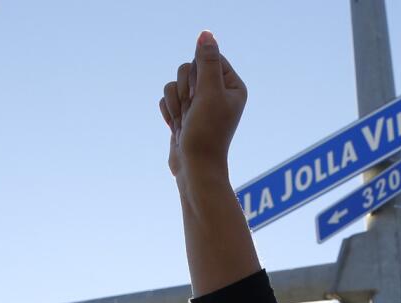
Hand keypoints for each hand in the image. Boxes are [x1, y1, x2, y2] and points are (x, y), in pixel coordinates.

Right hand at [158, 31, 246, 182]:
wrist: (194, 169)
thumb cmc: (207, 133)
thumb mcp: (209, 93)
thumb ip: (207, 62)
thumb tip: (205, 34)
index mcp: (233, 86)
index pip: (209, 57)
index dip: (198, 73)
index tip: (201, 94)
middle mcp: (218, 92)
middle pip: (189, 67)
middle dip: (185, 89)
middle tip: (192, 109)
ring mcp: (199, 103)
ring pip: (175, 83)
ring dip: (175, 103)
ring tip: (184, 122)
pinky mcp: (183, 113)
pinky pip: (167, 98)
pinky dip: (168, 112)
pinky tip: (177, 128)